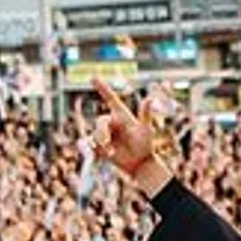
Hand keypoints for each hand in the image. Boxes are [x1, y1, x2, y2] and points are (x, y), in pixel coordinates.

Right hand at [92, 81, 169, 195]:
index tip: (93, 77)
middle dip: (102, 132)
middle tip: (107, 143)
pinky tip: (98, 156)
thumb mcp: (146, 130)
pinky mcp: (100, 145)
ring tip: (111, 153)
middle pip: (100, 121)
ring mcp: (105, 133)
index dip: (102, 87)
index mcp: (121, 115)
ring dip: (101, 143)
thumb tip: (150, 99)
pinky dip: (93, 150)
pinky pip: (90, 144)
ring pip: (95, 134)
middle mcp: (111, 122)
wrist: (140, 163)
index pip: (110, 98)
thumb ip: (145, 114)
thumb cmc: (145, 145)